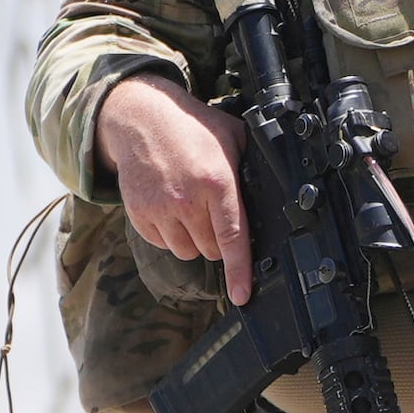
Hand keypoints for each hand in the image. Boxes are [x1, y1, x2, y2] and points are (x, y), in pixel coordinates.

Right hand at [99, 73, 252, 304]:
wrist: (141, 118)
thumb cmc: (192, 128)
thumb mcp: (233, 137)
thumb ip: (252, 167)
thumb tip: (275, 194)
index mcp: (216, 182)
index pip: (232, 237)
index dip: (239, 271)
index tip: (242, 294)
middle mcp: (187, 200)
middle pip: (210, 250)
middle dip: (217, 240)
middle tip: (212, 211)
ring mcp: (160, 209)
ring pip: (186, 251)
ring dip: (193, 239)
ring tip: (191, 208)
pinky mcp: (139, 213)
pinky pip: (162, 243)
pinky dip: (170, 234)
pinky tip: (171, 207)